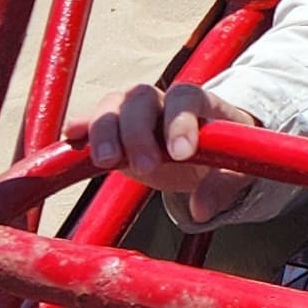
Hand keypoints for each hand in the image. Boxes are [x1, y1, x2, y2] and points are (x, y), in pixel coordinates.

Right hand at [86, 81, 256, 227]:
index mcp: (199, 103)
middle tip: (146, 167)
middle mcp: (162, 102)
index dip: (181, 121)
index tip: (182, 154)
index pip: (187, 97)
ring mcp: (135, 114)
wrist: (209, 154)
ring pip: (113, 105)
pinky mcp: (114, 132)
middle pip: (141, 97)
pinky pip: (92, 122)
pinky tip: (71, 137)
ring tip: (108, 162)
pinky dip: (81, 127)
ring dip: (105, 131)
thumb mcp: (236, 172)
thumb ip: (223, 186)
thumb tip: (201, 210)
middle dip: (138, 131)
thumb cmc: (226, 157)